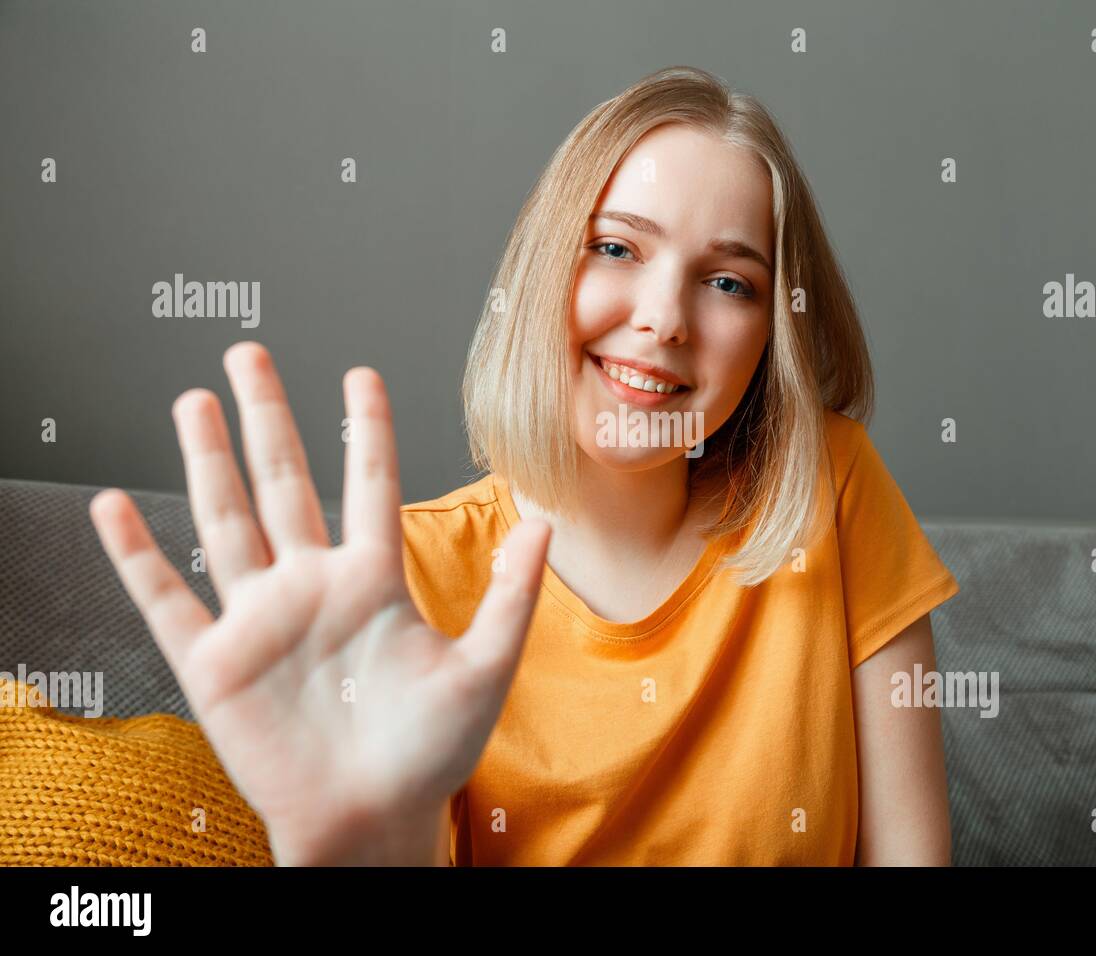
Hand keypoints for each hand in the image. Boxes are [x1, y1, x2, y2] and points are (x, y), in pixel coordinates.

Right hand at [89, 341, 549, 864]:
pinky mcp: (214, 663)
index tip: (358, 374)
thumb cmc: (432, 752)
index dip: (363, 428)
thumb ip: (511, 593)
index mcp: (373, 580)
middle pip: (282, 483)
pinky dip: (137, 556)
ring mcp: (260, 620)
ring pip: (225, 522)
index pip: (365, 483)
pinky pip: (167, 601)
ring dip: (206, 462)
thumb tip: (546, 522)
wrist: (374, 820)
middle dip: (266, 417)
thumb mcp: (486, 666)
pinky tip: (111, 506)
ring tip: (194, 402)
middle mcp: (311, 587)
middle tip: (248, 353)